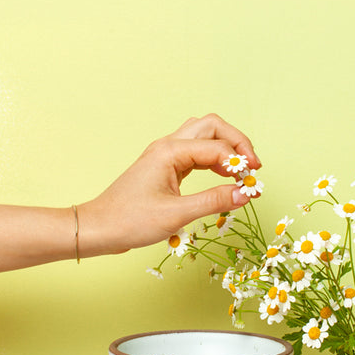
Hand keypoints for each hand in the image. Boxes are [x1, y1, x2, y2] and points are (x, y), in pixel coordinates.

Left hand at [76, 114, 261, 255]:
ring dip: (225, 149)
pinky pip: (195, 153)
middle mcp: (168, 146)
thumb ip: (213, 201)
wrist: (100, 228)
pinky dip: (213, 160)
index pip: (217, 148)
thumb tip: (244, 193)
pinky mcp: (165, 167)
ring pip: (204, 136)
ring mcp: (165, 155)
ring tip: (240, 172)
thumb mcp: (176, 215)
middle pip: (212, 126)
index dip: (240, 163)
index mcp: (170, 152)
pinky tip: (222, 177)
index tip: (254, 183)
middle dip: (237, 143)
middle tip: (252, 167)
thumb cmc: (129, 220)